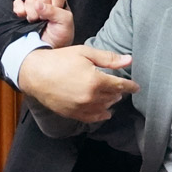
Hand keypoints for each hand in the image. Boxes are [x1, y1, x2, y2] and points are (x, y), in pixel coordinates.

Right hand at [13, 0, 73, 47]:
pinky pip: (18, 3)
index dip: (55, 4)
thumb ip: (54, 11)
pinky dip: (19, 8)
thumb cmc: (60, 35)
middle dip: (42, 10)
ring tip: (35, 21)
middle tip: (44, 20)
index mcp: (59, 1)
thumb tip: (37, 4)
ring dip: (31, 12)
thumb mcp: (65, 22)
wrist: (49, 48)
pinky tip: (22, 15)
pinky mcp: (23, 11)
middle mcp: (47, 1)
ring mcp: (34, 6)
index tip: (54, 16)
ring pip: (29, 0)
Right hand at [17, 45, 138, 122]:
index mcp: (95, 80)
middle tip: (120, 87)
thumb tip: (129, 60)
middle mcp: (90, 97)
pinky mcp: (72, 114)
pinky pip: (92, 118)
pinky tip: (105, 112)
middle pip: (113, 96)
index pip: (120, 85)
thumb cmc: (60, 60)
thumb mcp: (85, 53)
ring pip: (104, 107)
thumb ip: (109, 59)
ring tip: (113, 97)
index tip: (136, 86)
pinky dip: (101, 115)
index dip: (130, 86)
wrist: (35, 73)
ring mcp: (81, 107)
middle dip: (119, 91)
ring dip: (111, 102)